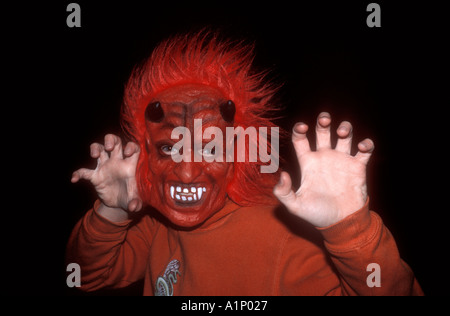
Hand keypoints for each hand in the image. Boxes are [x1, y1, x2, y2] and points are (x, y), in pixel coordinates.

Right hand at [71, 134, 141, 213]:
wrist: (118, 204)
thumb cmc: (129, 198)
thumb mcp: (135, 201)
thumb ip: (136, 203)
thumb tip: (133, 207)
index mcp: (129, 165)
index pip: (132, 147)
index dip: (130, 146)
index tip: (127, 153)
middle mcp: (117, 162)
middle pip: (114, 141)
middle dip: (111, 140)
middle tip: (109, 147)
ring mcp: (105, 167)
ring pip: (99, 148)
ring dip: (95, 148)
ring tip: (95, 155)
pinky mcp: (95, 176)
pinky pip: (84, 171)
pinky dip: (78, 174)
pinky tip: (75, 179)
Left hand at [273, 112, 373, 227]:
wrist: (341, 223)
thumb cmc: (317, 215)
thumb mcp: (295, 206)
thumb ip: (284, 192)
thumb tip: (283, 175)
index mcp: (308, 163)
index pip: (301, 140)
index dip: (299, 129)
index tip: (302, 126)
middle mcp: (324, 158)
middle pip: (323, 131)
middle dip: (323, 121)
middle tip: (324, 118)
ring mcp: (342, 160)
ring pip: (345, 135)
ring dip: (345, 128)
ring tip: (343, 132)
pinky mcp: (358, 167)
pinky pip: (365, 150)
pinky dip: (366, 144)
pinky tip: (362, 146)